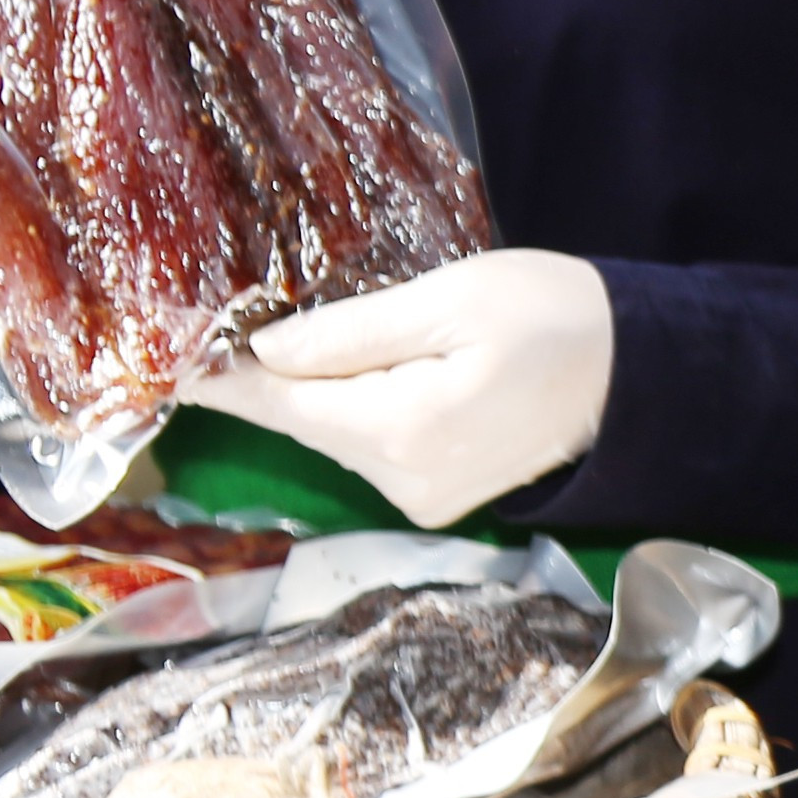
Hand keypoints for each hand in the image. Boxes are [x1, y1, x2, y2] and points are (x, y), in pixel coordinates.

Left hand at [185, 251, 613, 527]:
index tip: (161, 362)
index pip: (284, 406)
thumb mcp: (449, 299)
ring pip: (334, 435)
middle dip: (260, 377)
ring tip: (268, 337)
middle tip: (206, 326)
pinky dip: (346, 409)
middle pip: (305, 423)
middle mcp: (403, 481)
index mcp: (403, 428)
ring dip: (305, 390)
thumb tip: (265, 349)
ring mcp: (421, 498)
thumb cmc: (550, 314)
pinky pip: (368, 446)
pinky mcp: (438, 497)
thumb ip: (353, 331)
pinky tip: (343, 367)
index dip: (221, 382)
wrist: (636, 373)